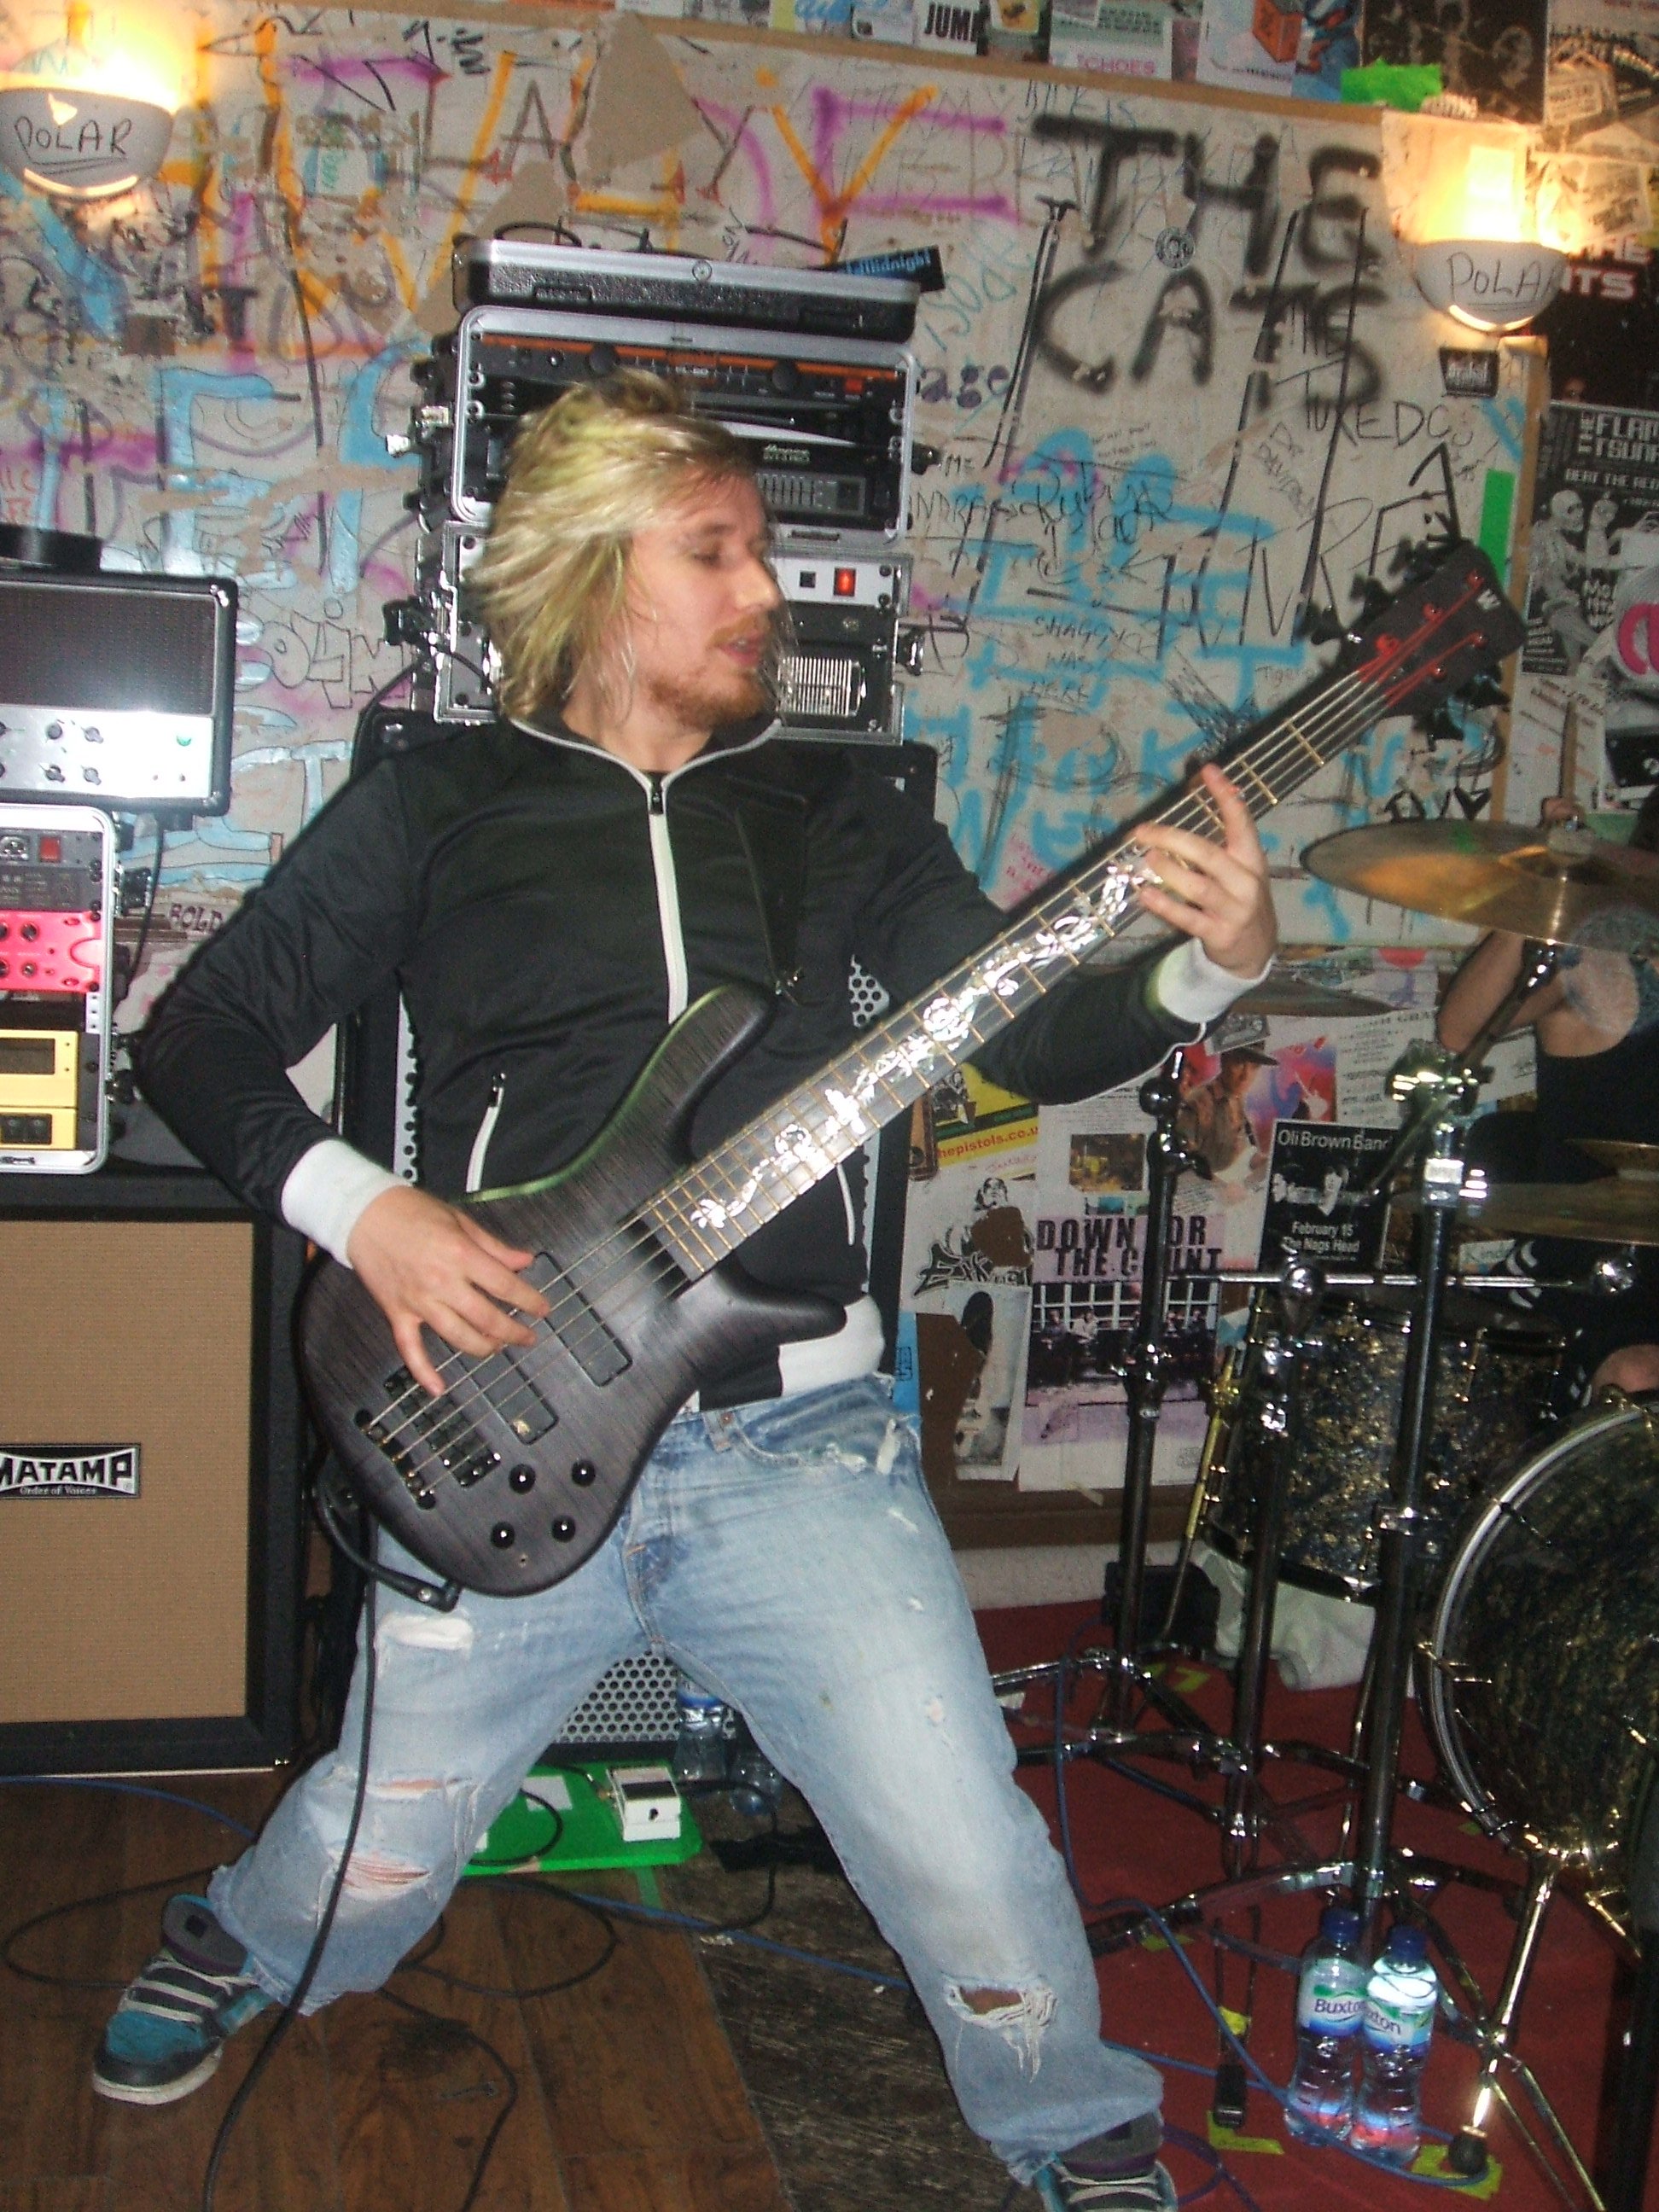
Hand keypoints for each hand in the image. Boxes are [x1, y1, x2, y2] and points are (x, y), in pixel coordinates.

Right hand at [346, 1183, 548, 1396]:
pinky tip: (438, 1388)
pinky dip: (424, 1371)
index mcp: (462, 1255)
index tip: (542, 1309)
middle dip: (513, 1332)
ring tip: (498, 1347)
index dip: (529, 1301)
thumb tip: (524, 1261)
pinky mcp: (397, 1313)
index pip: (505, 1286)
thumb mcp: (460, 1220)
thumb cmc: (412, 1212)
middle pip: (487, 1318)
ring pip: (458, 1336)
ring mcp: (419, 1301)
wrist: (363, 1214)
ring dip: (483, 1347)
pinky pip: (410, 1349)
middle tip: (528, 1337)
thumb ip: (494, 1246)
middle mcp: (442, 1283)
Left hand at [1136, 765, 1277, 978]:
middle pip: (1209, 855)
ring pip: (1199, 887)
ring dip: (1170, 871)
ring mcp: (1234, 910)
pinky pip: (1188, 919)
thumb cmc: (1241, 900)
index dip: (1226, 796)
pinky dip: (1165, 906)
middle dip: (1174, 839)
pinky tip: (1145, 895)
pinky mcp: (1219, 935)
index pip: (1241, 822)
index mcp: (1252, 860)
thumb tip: (1213, 791)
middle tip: (1143, 830)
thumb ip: (1224, 839)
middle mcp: (1246, 883)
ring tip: (1147, 857)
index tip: (1208, 770)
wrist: (1256, 950)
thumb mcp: (1241, 869)